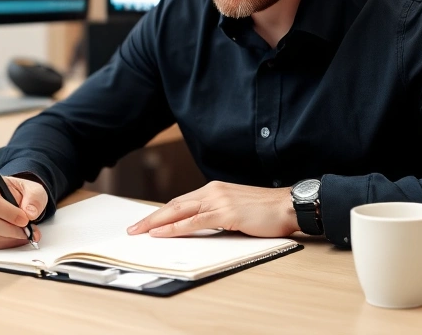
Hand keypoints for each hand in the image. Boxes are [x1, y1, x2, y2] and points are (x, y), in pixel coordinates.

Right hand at [0, 175, 45, 248]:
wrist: (15, 200)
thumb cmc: (21, 193)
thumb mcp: (33, 189)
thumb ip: (34, 198)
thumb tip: (30, 213)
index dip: (9, 214)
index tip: (25, 220)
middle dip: (10, 229)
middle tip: (27, 230)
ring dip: (10, 238)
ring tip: (25, 234)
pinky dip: (6, 243)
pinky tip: (17, 237)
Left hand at [126, 181, 298, 237]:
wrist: (288, 205)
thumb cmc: (267, 210)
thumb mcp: (236, 209)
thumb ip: (217, 214)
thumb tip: (200, 227)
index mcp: (215, 189)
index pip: (181, 201)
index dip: (161, 212)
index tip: (146, 222)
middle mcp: (213, 191)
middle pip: (174, 205)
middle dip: (151, 218)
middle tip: (133, 228)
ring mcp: (218, 200)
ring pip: (178, 211)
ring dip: (156, 223)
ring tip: (139, 231)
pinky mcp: (226, 212)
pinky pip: (194, 221)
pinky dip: (175, 227)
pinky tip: (162, 233)